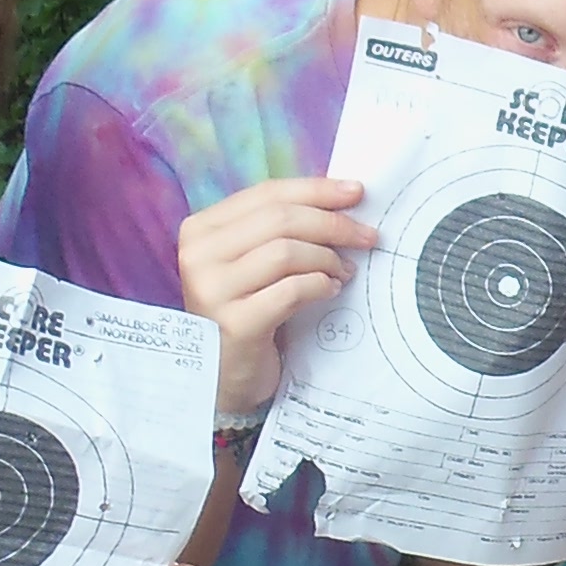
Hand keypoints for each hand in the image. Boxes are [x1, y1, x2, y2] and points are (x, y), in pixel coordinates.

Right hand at [180, 175, 378, 417]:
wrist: (224, 375)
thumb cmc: (247, 310)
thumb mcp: (254, 263)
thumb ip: (282, 230)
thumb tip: (342, 199)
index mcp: (201, 229)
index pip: (266, 194)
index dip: (316, 190)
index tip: (357, 192)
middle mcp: (199, 255)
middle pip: (279, 220)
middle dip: (332, 224)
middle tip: (366, 236)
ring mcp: (212, 290)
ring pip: (285, 252)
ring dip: (326, 258)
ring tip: (344, 272)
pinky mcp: (234, 323)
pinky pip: (290, 291)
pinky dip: (318, 286)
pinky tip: (330, 291)